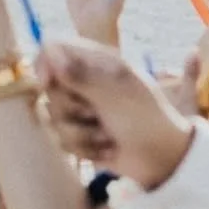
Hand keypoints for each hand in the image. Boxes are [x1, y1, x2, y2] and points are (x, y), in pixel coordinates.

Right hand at [35, 39, 195, 187]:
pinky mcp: (79, 132)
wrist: (163, 160)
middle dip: (69, 108)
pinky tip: (106, 149)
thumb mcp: (116, 96)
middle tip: (97, 115)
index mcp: (99, 64)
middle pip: (50, 87)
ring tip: (107, 137)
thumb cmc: (146, 122)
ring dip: (81, 133)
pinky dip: (85, 148)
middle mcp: (87, 82)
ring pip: (53, 117)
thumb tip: (51, 52)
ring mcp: (82, 108)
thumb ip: (81, 75)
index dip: (45, 63)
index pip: (55, 47)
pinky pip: (61, 138)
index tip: (48, 83)